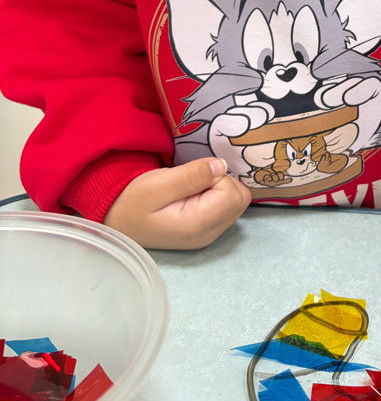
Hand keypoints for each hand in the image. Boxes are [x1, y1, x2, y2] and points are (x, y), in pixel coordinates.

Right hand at [104, 157, 252, 249]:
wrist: (119, 220)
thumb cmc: (134, 201)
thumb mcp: (157, 184)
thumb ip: (191, 175)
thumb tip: (222, 166)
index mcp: (198, 225)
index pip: (233, 193)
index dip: (218, 176)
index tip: (193, 175)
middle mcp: (210, 234)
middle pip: (240, 198)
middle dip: (223, 181)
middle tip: (193, 180)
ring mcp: (210, 233)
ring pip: (237, 202)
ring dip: (220, 187)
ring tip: (192, 186)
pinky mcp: (208, 228)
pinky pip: (228, 206)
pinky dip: (217, 194)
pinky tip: (195, 193)